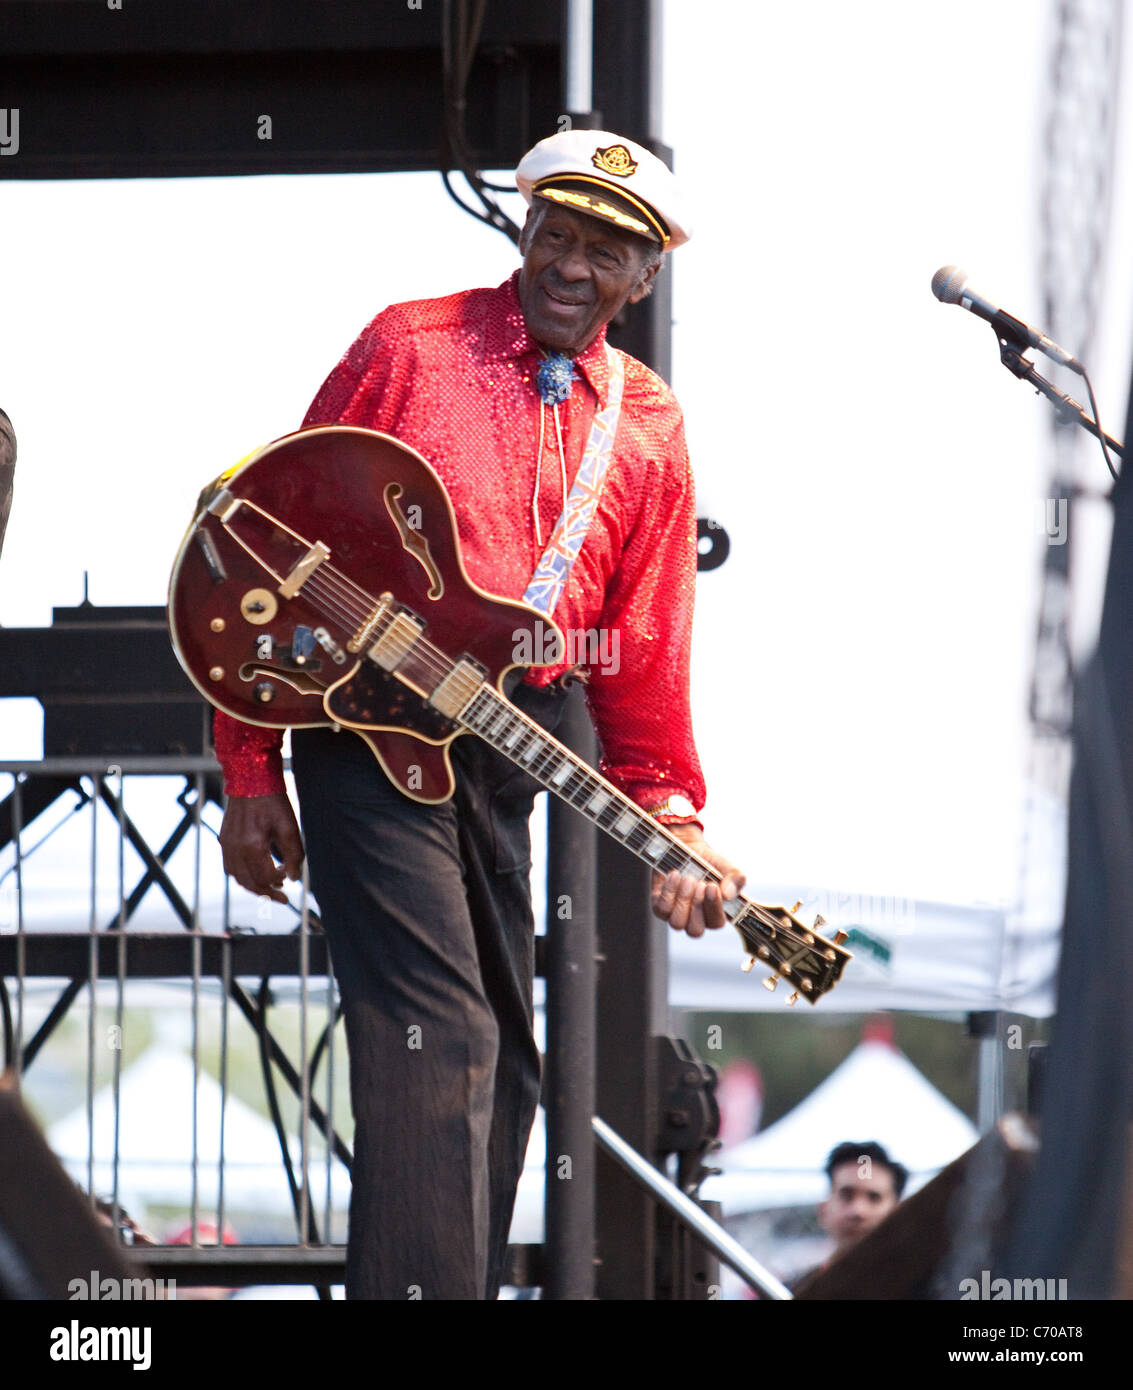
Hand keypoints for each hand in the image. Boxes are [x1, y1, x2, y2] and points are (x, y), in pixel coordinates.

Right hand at [218, 793, 304, 903]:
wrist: (251, 780)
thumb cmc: (273, 802)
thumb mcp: (290, 827)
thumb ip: (293, 855)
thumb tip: (293, 878)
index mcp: (253, 846)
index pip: (266, 878)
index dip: (279, 884)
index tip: (289, 884)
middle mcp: (236, 849)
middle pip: (250, 883)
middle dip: (267, 893)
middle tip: (282, 897)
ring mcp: (227, 845)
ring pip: (237, 877)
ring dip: (253, 886)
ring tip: (270, 886)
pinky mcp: (224, 840)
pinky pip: (229, 867)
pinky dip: (241, 875)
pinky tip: (254, 872)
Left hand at [650, 823, 745, 937]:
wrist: (686, 847)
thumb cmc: (708, 862)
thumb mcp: (725, 866)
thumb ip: (735, 878)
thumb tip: (728, 894)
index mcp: (713, 914)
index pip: (716, 923)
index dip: (714, 908)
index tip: (712, 886)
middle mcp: (694, 919)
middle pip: (695, 930)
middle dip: (697, 907)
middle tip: (700, 884)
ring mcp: (675, 913)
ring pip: (677, 923)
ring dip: (683, 900)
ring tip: (688, 879)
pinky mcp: (659, 904)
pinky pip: (661, 909)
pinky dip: (668, 892)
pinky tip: (675, 875)